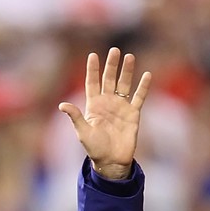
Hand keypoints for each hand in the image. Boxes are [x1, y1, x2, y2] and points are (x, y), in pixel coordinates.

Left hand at [58, 47, 151, 179]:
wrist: (111, 161)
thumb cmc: (94, 148)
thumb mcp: (83, 132)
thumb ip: (75, 117)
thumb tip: (62, 105)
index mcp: (93, 105)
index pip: (92, 83)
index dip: (92, 70)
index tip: (92, 55)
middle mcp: (107, 103)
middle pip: (109, 79)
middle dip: (111, 65)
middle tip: (114, 50)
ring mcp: (120, 107)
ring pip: (124, 84)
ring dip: (126, 71)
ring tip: (129, 56)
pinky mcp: (133, 113)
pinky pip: (139, 97)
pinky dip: (143, 87)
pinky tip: (147, 75)